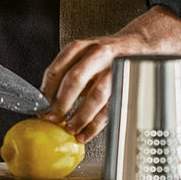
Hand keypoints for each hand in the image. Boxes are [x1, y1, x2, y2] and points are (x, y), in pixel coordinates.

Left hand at [41, 6, 180, 143]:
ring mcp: (115, 68)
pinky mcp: (126, 84)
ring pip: (96, 95)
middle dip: (62, 102)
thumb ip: (66, 74)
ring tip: (70, 129)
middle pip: (76, 79)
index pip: (58, 68)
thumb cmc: (105, 56)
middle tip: (53, 119)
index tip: (40, 107)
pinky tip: (86, 133)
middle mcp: (98, 54)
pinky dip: (96, 124)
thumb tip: (46, 103)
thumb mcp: (83, 56)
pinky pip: (110, 107)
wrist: (139, 46)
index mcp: (82, 46)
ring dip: (81, 115)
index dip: (47, 90)